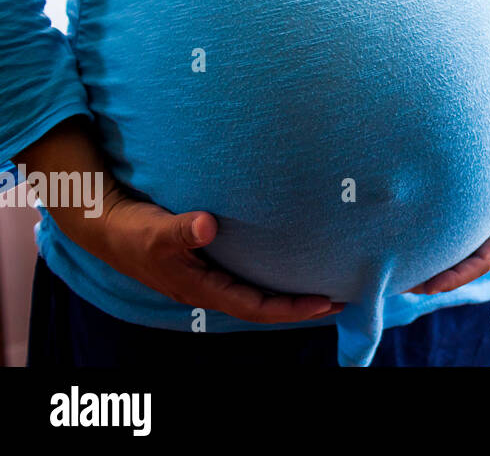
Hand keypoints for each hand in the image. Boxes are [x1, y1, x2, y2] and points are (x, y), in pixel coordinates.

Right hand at [94, 192, 343, 322]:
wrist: (105, 226)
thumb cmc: (131, 229)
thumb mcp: (155, 228)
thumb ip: (181, 229)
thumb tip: (206, 225)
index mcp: (201, 289)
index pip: (255, 307)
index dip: (290, 308)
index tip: (324, 302)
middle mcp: (208, 289)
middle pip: (262, 308)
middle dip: (299, 307)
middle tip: (341, 300)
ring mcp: (207, 280)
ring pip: (255, 294)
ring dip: (288, 294)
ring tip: (323, 287)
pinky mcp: (206, 265)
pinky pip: (245, 279)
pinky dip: (270, 278)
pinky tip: (288, 265)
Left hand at [405, 138, 489, 294]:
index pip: (485, 260)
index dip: (458, 275)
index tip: (430, 285)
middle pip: (466, 264)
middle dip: (436, 277)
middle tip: (400, 284)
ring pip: (460, 251)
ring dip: (433, 262)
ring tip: (397, 269)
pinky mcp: (483, 216)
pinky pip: (459, 235)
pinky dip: (438, 241)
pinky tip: (412, 238)